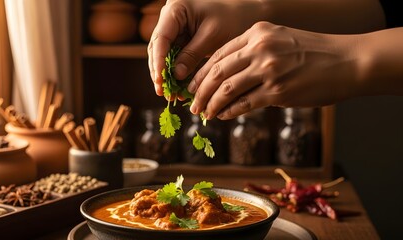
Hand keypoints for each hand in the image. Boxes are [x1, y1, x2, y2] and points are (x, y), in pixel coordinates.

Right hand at [148, 0, 259, 95]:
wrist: (248, 13)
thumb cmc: (234, 18)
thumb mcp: (212, 36)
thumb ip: (192, 54)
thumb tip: (175, 76)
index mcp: (176, 10)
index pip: (161, 38)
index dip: (159, 61)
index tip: (161, 81)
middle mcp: (171, 18)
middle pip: (158, 47)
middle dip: (160, 71)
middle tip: (163, 93)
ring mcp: (175, 28)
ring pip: (164, 55)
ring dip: (166, 75)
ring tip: (171, 95)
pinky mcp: (182, 39)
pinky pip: (175, 57)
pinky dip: (177, 73)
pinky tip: (179, 89)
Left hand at [188, 21, 359, 119]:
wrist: (346, 61)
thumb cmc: (313, 52)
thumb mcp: (279, 40)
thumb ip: (252, 52)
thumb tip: (225, 77)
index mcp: (257, 33)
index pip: (218, 54)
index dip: (201, 73)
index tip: (192, 86)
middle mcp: (260, 48)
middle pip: (218, 72)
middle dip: (200, 91)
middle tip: (192, 105)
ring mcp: (269, 70)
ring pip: (227, 89)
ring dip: (212, 104)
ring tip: (205, 114)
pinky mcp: (278, 91)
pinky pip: (245, 104)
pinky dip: (230, 111)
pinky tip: (223, 115)